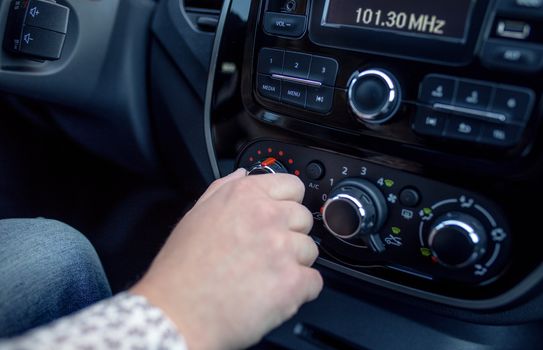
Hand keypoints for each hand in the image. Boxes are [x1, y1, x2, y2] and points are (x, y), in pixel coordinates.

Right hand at [131, 169, 322, 349]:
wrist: (177, 313)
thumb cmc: (181, 269)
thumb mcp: (196, 215)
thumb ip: (224, 189)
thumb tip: (244, 175)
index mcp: (245, 196)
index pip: (293, 185)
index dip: (287, 203)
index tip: (280, 217)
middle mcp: (267, 216)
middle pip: (304, 218)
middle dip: (290, 235)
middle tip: (265, 252)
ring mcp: (281, 249)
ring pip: (310, 251)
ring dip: (294, 263)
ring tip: (264, 276)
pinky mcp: (292, 282)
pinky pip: (314, 281)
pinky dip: (299, 290)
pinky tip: (274, 293)